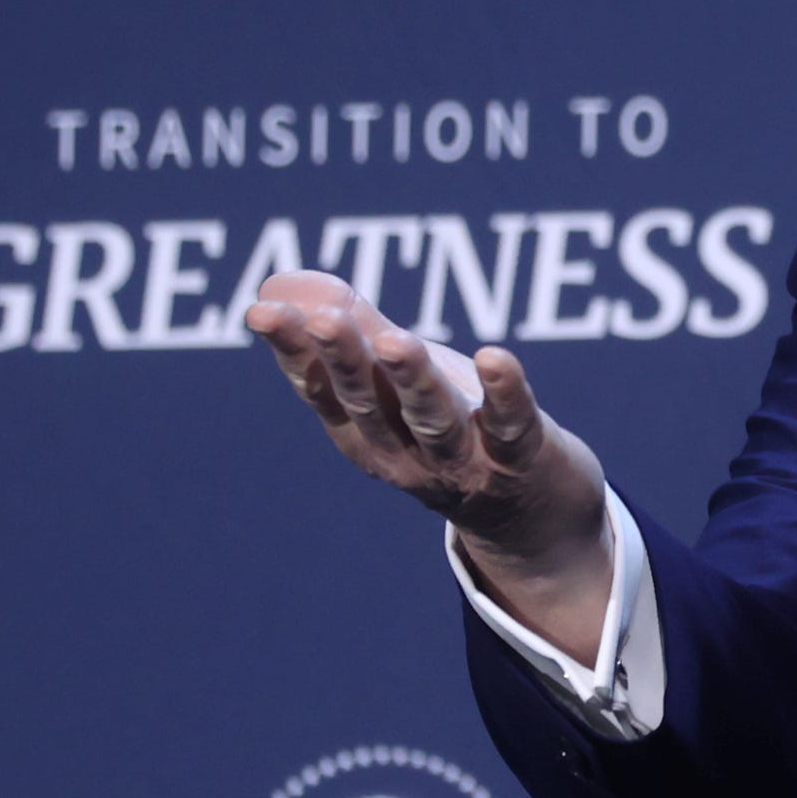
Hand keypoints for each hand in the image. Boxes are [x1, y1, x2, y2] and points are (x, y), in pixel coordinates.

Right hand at [244, 272, 613, 662]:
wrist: (533, 513)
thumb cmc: (454, 432)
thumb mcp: (398, 383)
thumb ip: (353, 331)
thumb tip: (278, 283)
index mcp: (366, 432)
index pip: (322, 389)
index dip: (294, 352)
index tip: (263, 311)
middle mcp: (406, 453)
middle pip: (370, 405)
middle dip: (346, 361)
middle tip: (323, 320)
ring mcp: (464, 460)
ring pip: (433, 420)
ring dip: (413, 380)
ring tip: (395, 342)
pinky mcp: (520, 457)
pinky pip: (511, 425)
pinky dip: (505, 393)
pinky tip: (496, 357)